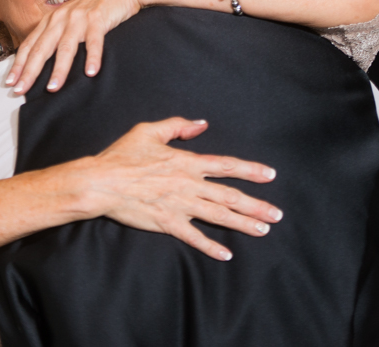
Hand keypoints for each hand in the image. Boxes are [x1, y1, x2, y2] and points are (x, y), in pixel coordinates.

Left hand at [7, 0, 142, 93]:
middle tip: (20, 90)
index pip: (30, 45)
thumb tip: (47, 62)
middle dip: (30, 71)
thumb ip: (59, 36)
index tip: (10, 82)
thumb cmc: (96, 6)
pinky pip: (94, 41)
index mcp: (52, 19)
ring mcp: (80, 18)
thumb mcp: (72, 19)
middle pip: (42, 48)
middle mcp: (62, 18)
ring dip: (59, 69)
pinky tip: (91, 72)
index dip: (19, 64)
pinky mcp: (99, 19)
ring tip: (53, 88)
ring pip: (66, 47)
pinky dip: (93, 57)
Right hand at [73, 117, 282, 261]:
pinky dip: (211, 246)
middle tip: (277, 214)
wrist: (100, 182)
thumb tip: (201, 123)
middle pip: (230, 195)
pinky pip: (194, 236)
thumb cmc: (121, 156)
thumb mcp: (148, 131)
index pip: (226, 165)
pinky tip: (226, 254)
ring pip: (219, 215)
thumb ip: (177, 125)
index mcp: (186, 162)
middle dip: (256, 205)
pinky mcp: (167, 223)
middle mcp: (188, 184)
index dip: (251, 170)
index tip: (270, 175)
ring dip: (243, 223)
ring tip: (263, 229)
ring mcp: (179, 205)